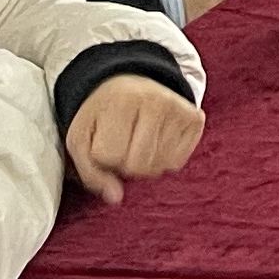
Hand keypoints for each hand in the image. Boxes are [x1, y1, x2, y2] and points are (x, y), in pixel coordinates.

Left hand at [63, 76, 203, 206]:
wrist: (130, 81)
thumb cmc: (102, 113)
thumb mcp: (82, 137)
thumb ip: (91, 172)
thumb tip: (115, 198)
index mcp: (122, 101)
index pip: (109, 156)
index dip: (102, 157)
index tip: (103, 138)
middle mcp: (155, 101)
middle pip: (137, 165)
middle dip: (124, 163)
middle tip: (122, 143)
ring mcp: (179, 109)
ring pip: (159, 167)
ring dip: (144, 163)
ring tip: (138, 141)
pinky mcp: (196, 119)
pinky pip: (177, 163)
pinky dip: (164, 160)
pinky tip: (156, 141)